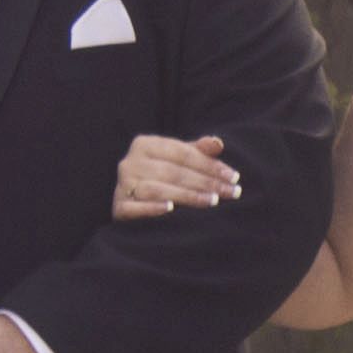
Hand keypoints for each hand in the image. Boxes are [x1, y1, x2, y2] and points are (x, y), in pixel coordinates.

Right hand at [110, 132, 239, 219]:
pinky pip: (134, 207)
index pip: (183, 154)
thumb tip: (218, 143)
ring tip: (212, 201)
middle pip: (174, 172)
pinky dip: (151, 208)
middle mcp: (130, 162)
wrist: (130, 203)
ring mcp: (122, 184)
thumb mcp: (178, 161)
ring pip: (158, 189)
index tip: (234, 177)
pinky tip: (170, 209)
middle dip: (206, 182)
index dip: (210, 165)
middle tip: (231, 192)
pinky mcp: (118, 207)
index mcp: (145, 145)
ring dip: (187, 196)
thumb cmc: (160, 178)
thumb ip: (197, 151)